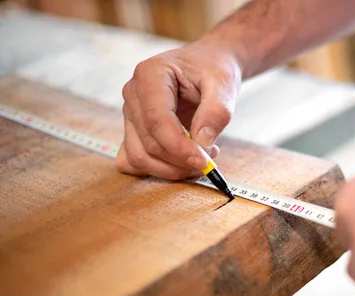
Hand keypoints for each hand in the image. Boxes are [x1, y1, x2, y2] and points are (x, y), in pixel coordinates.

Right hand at [116, 41, 241, 178]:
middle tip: (210, 161)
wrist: (207, 65)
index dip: (179, 147)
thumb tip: (202, 143)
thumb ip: (216, 112)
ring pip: (139, 156)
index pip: (157, 121)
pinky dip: (159, 169)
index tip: (204, 162)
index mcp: (150, 75)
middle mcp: (133, 94)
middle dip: (180, 160)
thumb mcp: (223, 84)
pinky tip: (183, 161)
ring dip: (171, 169)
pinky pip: (134, 160)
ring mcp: (130, 113)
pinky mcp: (134, 129)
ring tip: (202, 158)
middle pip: (148, 143)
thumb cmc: (213, 70)